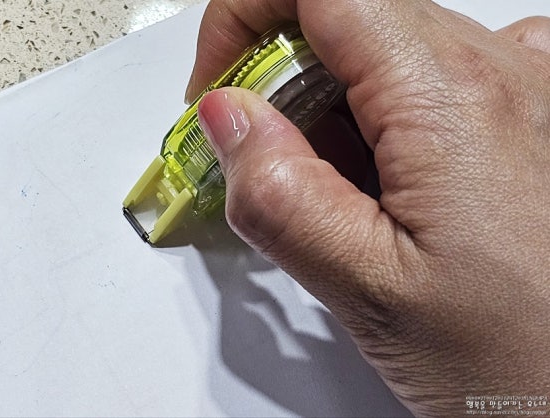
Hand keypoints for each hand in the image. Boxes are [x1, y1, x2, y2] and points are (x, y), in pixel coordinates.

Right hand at [191, 0, 549, 414]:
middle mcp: (502, 70)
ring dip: (333, 106)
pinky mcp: (534, 116)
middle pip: (349, 17)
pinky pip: (438, 78)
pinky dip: (386, 114)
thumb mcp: (367, 289)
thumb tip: (227, 114)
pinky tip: (390, 178)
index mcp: (448, 95)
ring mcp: (529, 88)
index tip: (215, 84)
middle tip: (265, 159)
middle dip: (281, 77)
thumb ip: (279, 195)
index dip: (243, 17)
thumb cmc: (517, 358)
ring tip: (339, 197)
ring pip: (389, 52)